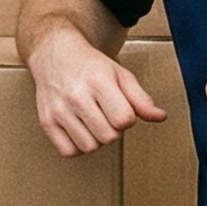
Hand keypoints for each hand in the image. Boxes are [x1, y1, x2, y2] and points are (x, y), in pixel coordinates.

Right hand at [25, 22, 167, 157]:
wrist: (55, 53)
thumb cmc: (89, 64)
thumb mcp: (120, 74)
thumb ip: (141, 98)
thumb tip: (160, 116)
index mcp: (98, 81)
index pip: (124, 120)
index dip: (127, 118)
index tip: (121, 109)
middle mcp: (76, 95)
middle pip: (108, 136)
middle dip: (113, 129)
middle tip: (106, 115)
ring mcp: (59, 109)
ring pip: (90, 147)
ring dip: (96, 139)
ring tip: (93, 121)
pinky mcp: (46, 121)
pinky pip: (68, 151)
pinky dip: (77, 146)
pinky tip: (79, 130)